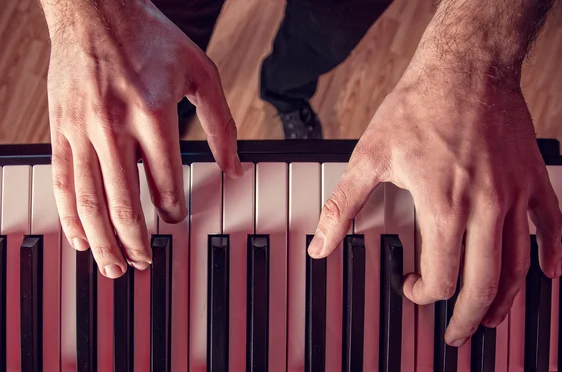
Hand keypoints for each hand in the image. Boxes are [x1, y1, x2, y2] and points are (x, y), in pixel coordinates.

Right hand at [43, 0, 240, 277]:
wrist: (93, 9)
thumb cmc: (150, 38)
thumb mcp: (201, 73)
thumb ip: (222, 125)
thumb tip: (236, 168)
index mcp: (154, 111)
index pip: (165, 179)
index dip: (171, 208)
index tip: (174, 219)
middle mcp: (114, 124)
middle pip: (123, 201)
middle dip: (135, 240)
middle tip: (145, 264)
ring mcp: (82, 128)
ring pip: (89, 199)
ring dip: (102, 240)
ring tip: (114, 267)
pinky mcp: (60, 128)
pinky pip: (63, 181)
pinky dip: (69, 215)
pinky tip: (79, 238)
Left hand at [307, 34, 561, 344]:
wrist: (465, 66)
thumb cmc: (420, 105)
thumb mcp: (370, 156)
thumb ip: (343, 206)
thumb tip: (320, 245)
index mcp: (442, 206)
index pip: (441, 278)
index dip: (423, 294)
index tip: (412, 288)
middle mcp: (484, 208)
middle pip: (483, 285)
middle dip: (468, 317)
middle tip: (459, 334)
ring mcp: (514, 194)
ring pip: (518, 265)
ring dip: (506, 299)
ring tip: (493, 318)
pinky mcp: (532, 179)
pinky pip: (549, 225)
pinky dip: (548, 253)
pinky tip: (545, 272)